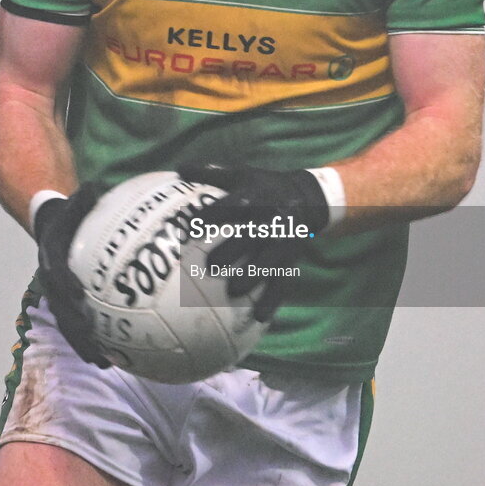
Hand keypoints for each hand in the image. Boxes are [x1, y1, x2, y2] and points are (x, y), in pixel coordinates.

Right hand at [34, 184, 109, 365]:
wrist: (51, 227)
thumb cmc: (71, 214)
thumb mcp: (75, 202)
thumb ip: (84, 197)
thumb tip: (96, 186)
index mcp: (52, 256)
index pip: (56, 272)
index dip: (66, 284)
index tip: (78, 294)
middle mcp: (52, 280)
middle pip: (61, 310)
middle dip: (75, 329)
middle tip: (92, 343)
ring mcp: (59, 295)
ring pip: (69, 325)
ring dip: (85, 345)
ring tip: (106, 363)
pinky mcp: (69, 304)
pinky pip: (81, 325)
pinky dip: (94, 341)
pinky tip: (116, 357)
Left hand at [179, 162, 329, 321]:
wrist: (306, 198)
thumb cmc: (263, 186)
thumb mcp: (241, 174)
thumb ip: (211, 172)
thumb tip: (178, 168)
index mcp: (255, 197)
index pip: (233, 205)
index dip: (214, 214)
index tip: (192, 224)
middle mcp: (270, 219)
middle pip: (251, 236)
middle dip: (232, 250)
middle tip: (209, 265)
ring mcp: (282, 242)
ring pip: (269, 261)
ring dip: (252, 276)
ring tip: (233, 291)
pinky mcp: (291, 259)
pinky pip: (283, 281)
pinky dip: (272, 300)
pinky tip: (259, 317)